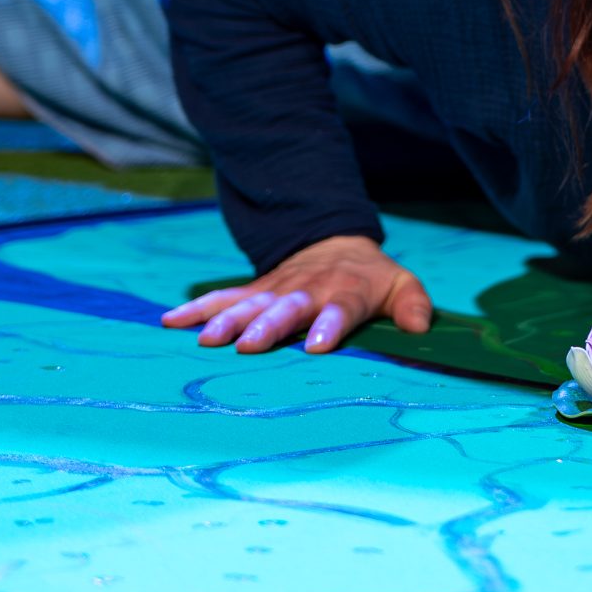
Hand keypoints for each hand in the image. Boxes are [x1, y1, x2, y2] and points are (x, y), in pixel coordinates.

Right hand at [160, 234, 433, 354]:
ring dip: (228, 319)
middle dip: (269, 326)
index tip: (316, 346)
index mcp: (346, 291)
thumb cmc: (371, 278)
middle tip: (249, 346)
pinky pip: (224, 298)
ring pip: (251, 303)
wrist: (334, 244)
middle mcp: (309, 290)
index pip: (341, 309)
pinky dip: (198, 308)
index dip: (330, 325)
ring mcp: (278, 289)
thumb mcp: (401, 284)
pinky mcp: (256, 290)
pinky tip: (170, 321)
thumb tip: (421, 328)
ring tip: (206, 339)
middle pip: (288, 308)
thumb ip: (412, 304)